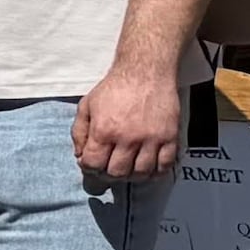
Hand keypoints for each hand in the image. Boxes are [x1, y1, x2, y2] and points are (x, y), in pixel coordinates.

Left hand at [75, 57, 185, 181]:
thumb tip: (79, 156)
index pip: (93, 164)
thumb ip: (79, 132)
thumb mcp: (86, 105)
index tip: (91, 164)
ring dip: (132, 176)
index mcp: (104, 130)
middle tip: (109, 167)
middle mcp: (127, 138)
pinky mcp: (170, 138)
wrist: (145, 73)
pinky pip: (164, 167)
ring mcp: (151, 140)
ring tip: (128, 168)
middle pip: (117, 173)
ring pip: (141, 174)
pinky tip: (148, 167)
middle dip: (109, 174)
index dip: (89, 169)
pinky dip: (156, 172)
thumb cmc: (113, 89)